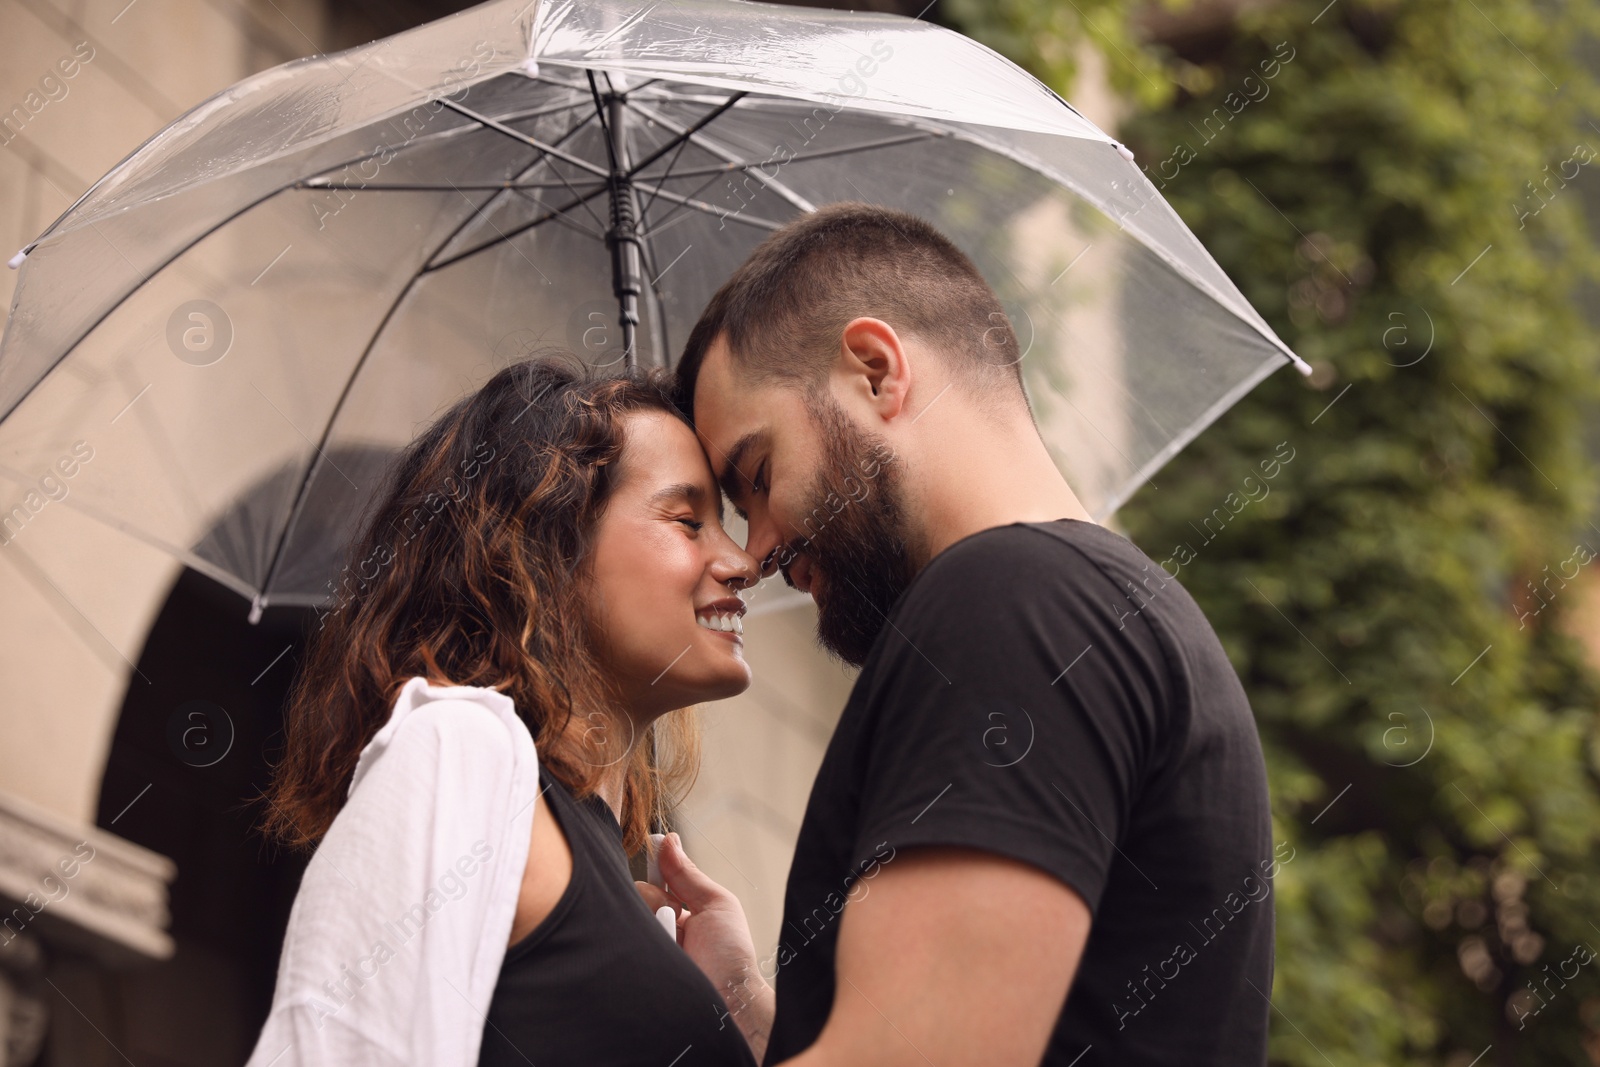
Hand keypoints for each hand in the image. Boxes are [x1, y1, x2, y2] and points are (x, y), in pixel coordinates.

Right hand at [635, 832, 774, 1060]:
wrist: (728, 1001)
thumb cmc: (730, 954)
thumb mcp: (715, 904)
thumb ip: (688, 874)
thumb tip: (668, 839)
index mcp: (680, 910)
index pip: (655, 881)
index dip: (658, 873)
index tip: (658, 858)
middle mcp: (659, 925)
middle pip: (639, 892)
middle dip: (659, 900)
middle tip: (680, 918)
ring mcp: (645, 944)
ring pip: (630, 911)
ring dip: (655, 920)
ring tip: (675, 943)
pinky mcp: (632, 963)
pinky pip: (624, 936)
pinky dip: (645, 937)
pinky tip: (661, 950)